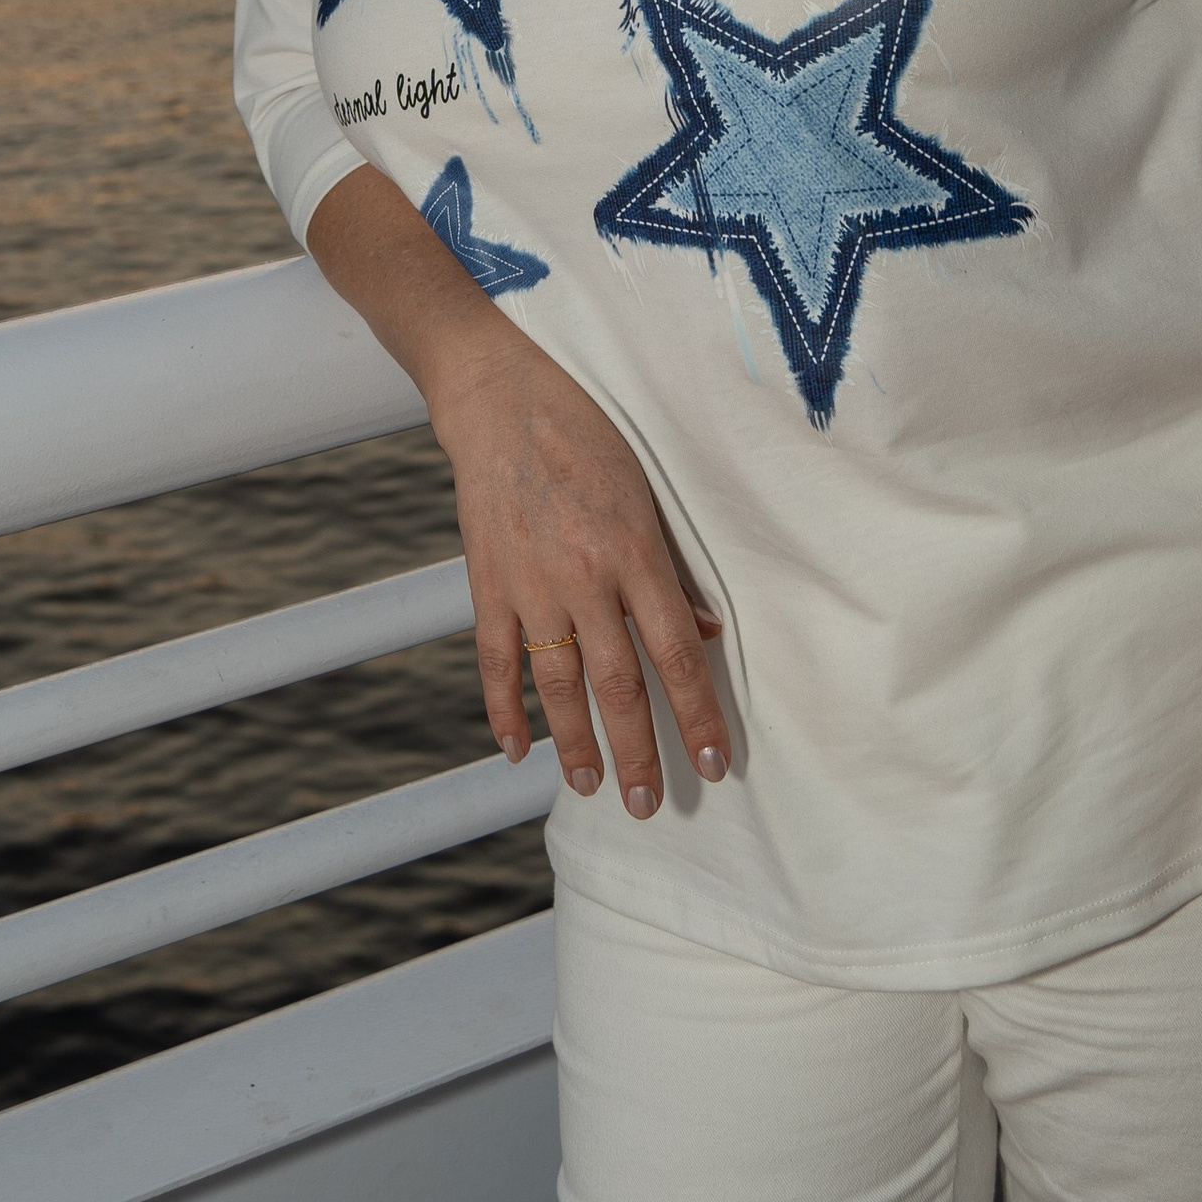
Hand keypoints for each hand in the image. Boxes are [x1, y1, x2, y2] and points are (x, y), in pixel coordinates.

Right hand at [428, 333, 729, 817]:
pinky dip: (503, 710)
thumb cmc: (588, 432)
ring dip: (577, 744)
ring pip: (558, 686)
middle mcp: (582, 577)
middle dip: (639, 752)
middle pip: (619, 685)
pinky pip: (496, 661)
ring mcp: (529, 584)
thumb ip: (673, 565)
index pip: (676, 652)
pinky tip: (518, 750)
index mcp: (632, 552)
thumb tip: (704, 631)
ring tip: (590, 789)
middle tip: (651, 805)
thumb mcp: (648, 491)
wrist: (501, 396)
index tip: (713, 762)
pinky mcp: (488, 583)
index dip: (697, 713)